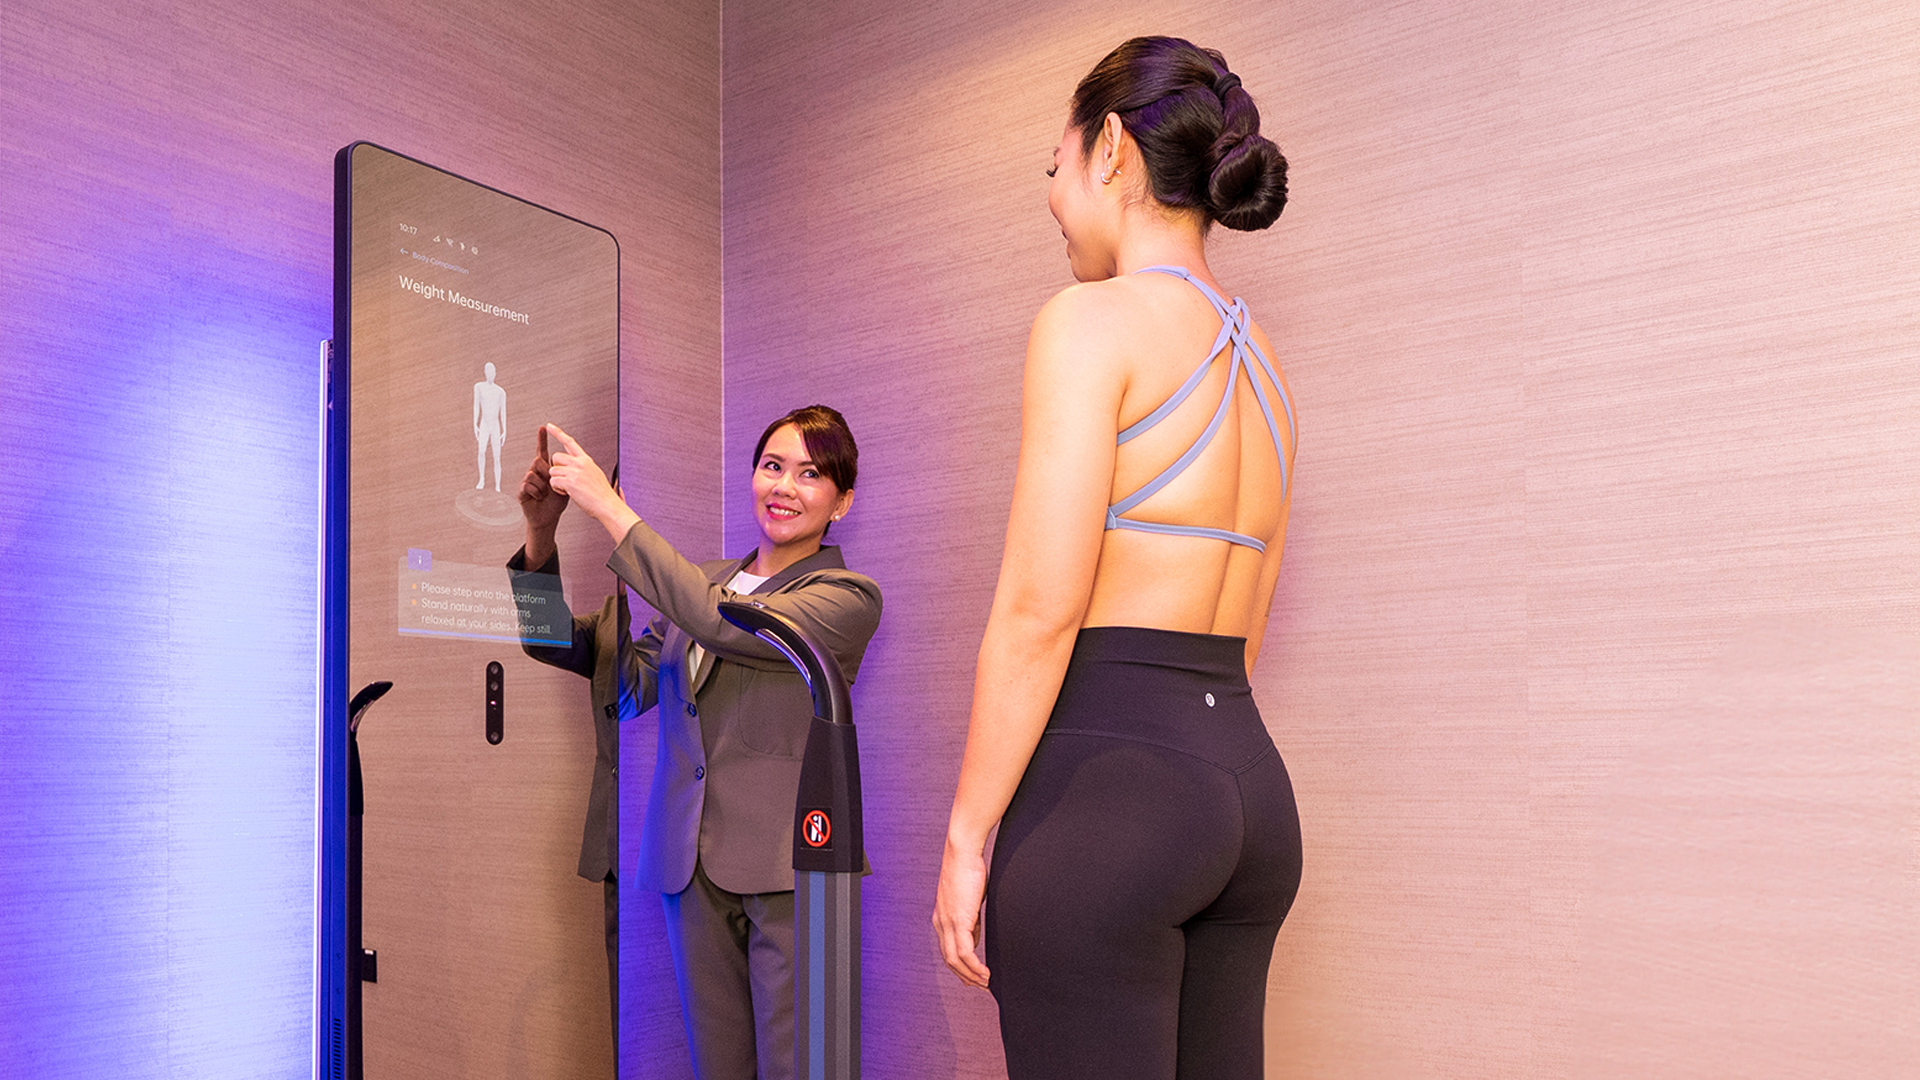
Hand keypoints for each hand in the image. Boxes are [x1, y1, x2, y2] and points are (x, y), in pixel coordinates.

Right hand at [518, 426, 569, 532]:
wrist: (549, 518)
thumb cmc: (556, 503)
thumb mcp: (564, 485)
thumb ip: (563, 473)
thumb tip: (561, 463)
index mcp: (546, 470)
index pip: (542, 451)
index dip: (542, 439)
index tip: (544, 427)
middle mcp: (535, 473)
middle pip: (537, 461)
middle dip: (546, 473)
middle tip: (550, 485)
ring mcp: (527, 481)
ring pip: (532, 473)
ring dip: (542, 486)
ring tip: (545, 494)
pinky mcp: (521, 491)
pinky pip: (527, 485)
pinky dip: (536, 492)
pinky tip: (539, 498)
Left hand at [544, 424, 638, 541]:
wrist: (607, 506)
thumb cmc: (602, 495)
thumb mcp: (595, 475)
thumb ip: (583, 468)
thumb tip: (573, 465)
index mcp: (586, 460)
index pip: (570, 442)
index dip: (558, 433)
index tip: (549, 426)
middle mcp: (581, 463)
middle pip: (556, 457)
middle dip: (556, 468)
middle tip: (565, 479)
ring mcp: (575, 472)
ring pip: (553, 470)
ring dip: (556, 481)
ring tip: (568, 489)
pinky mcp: (570, 482)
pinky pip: (554, 481)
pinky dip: (557, 489)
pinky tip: (567, 493)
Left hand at [933, 836, 992, 988]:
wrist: (963, 851)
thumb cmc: (969, 869)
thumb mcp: (969, 899)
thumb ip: (970, 918)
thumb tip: (974, 935)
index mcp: (941, 917)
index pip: (948, 950)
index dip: (959, 966)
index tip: (972, 976)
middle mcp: (941, 922)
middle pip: (949, 959)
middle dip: (965, 976)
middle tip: (979, 986)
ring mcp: (948, 922)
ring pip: (955, 960)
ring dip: (971, 975)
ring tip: (985, 983)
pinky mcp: (959, 920)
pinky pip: (965, 951)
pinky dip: (975, 966)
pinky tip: (985, 973)